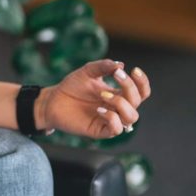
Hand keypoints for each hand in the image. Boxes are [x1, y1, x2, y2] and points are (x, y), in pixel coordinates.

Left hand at [37, 59, 151, 138]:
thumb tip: (120, 64)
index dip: (142, 82)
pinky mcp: (100, 130)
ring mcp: (110, 120)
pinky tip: (99, 109)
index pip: (141, 92)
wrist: (53, 100)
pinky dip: (112, 118)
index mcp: (118, 94)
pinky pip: (116, 129)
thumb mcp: (87, 72)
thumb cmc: (72, 87)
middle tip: (115, 75)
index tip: (134, 69)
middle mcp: (117, 108)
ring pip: (132, 117)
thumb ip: (102, 66)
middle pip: (137, 101)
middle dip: (130, 87)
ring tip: (104, 94)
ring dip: (121, 103)